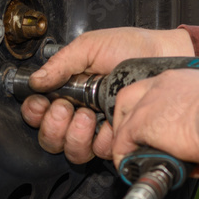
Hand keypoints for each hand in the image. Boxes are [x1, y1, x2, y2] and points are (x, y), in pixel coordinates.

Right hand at [20, 27, 193, 162]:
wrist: (164, 55)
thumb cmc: (131, 46)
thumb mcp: (90, 47)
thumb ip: (61, 64)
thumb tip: (35, 80)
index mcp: (69, 89)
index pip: (39, 111)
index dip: (35, 112)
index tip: (40, 103)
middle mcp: (80, 111)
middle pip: (51, 138)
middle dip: (53, 126)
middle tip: (65, 108)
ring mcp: (99, 127)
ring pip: (73, 150)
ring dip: (75, 135)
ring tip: (87, 115)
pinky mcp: (119, 136)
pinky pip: (101, 152)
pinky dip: (102, 140)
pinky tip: (108, 123)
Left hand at [107, 68, 198, 169]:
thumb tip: (197, 154)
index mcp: (185, 79)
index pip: (157, 89)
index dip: (152, 108)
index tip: (156, 126)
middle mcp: (164, 84)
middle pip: (132, 96)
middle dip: (128, 117)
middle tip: (134, 139)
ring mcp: (150, 101)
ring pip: (123, 116)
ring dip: (123, 136)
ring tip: (130, 155)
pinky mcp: (143, 121)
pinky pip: (123, 140)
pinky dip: (123, 154)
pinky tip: (129, 166)